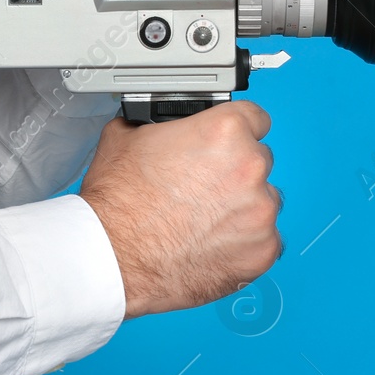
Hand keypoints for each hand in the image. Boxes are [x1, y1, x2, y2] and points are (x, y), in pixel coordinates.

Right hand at [78, 103, 281, 317]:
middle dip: (235, 173)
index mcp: (224, 132)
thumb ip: (160, 125)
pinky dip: (242, 245)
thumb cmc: (117, 203)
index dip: (237, 131)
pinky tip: (211, 245)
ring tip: (203, 222)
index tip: (229, 144)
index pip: (255, 118)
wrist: (111, 256)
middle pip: (258, 162)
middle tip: (202, 189)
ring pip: (262, 203)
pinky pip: (262, 242)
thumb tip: (162, 127)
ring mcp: (260, 213)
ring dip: (241, 209)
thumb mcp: (126, 136)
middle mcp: (249, 168)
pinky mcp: (261, 252)